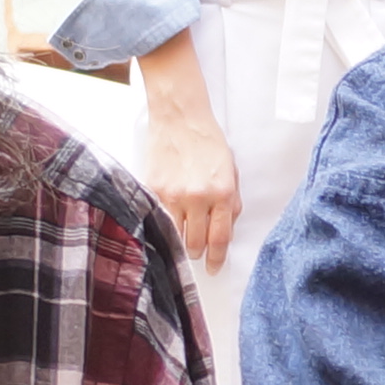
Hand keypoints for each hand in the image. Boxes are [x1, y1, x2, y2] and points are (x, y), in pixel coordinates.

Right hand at [143, 103, 242, 269]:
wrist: (180, 117)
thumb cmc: (207, 141)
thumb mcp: (231, 170)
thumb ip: (231, 202)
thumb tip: (226, 231)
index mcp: (223, 193)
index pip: (220, 239)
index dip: (216, 259)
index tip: (213, 267)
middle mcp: (199, 197)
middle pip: (196, 244)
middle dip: (197, 252)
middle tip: (196, 251)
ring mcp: (173, 194)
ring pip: (175, 237)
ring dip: (179, 243)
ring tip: (181, 238)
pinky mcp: (153, 189)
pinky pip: (156, 218)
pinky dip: (161, 224)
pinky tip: (164, 223)